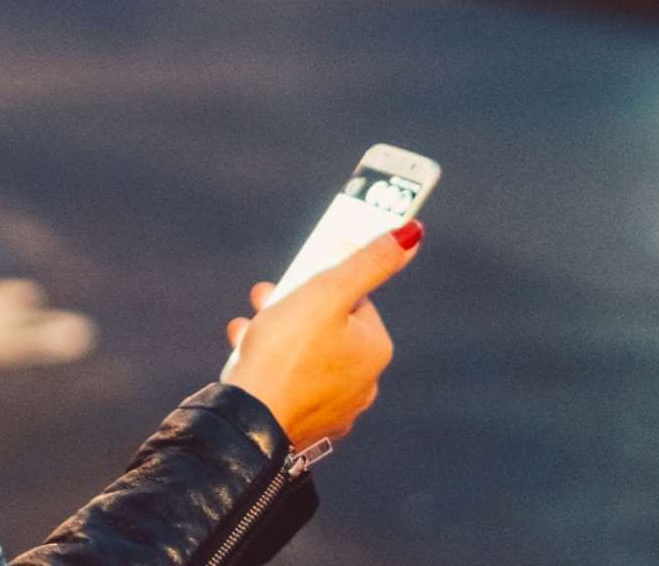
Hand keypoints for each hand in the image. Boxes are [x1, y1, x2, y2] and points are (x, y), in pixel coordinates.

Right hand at [220, 222, 422, 449]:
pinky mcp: (305, 425)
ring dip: (277, 337)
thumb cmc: (287, 352)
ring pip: (306, 358)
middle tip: (263, 299)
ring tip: (246, 330)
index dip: (320, 286)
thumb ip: (369, 261)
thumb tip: (412, 233)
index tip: (292, 282)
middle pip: (328, 329)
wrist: (250, 422)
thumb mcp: (328, 292)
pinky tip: (247, 361)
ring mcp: (335, 409)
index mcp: (375, 350)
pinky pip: (291, 386)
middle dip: (293, 310)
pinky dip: (272, 370)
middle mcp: (364, 383)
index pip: (353, 300)